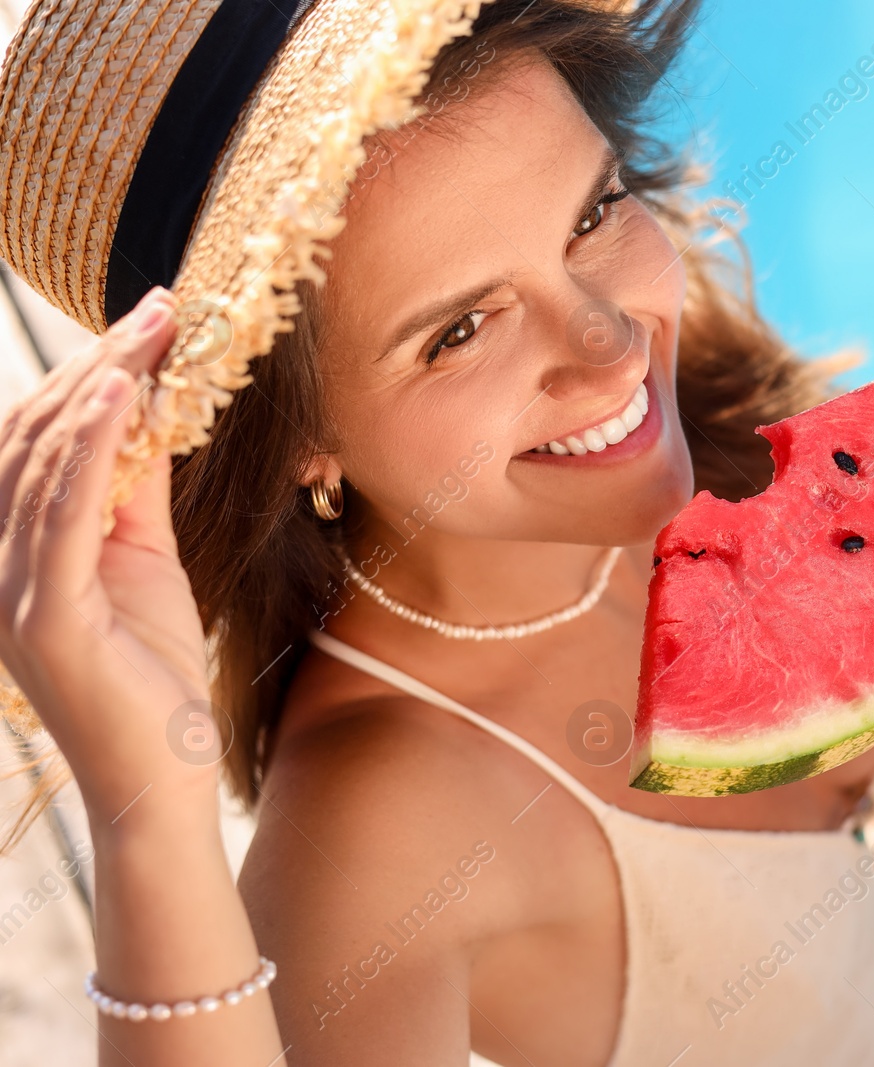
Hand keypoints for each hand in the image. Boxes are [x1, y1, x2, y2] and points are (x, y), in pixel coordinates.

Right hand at [0, 287, 216, 828]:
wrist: (164, 782)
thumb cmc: (154, 677)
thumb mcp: (147, 562)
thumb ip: (136, 490)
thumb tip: (151, 409)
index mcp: (18, 550)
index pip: (36, 442)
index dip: (84, 374)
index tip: (144, 319)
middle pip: (33, 440)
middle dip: (96, 366)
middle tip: (156, 309)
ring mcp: (13, 594)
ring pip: (44, 467)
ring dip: (96, 391)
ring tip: (145, 334)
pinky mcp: (46, 621)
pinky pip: (63, 518)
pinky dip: (88, 448)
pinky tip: (122, 396)